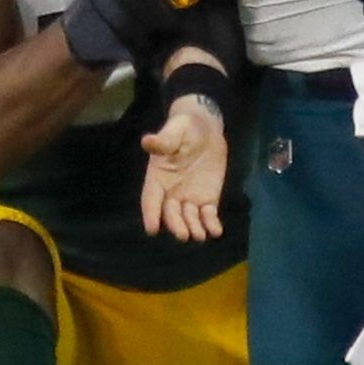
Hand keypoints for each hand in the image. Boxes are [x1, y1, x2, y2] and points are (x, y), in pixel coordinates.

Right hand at [139, 91, 228, 241]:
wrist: (205, 128)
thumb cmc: (184, 129)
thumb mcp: (174, 131)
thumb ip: (163, 141)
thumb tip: (147, 141)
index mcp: (158, 177)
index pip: (151, 199)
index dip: (151, 214)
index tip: (152, 229)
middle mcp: (171, 192)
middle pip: (170, 213)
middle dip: (176, 225)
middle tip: (183, 235)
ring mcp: (190, 198)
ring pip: (189, 218)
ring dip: (193, 228)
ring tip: (199, 236)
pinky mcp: (207, 199)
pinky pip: (208, 215)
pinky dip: (211, 224)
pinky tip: (216, 231)